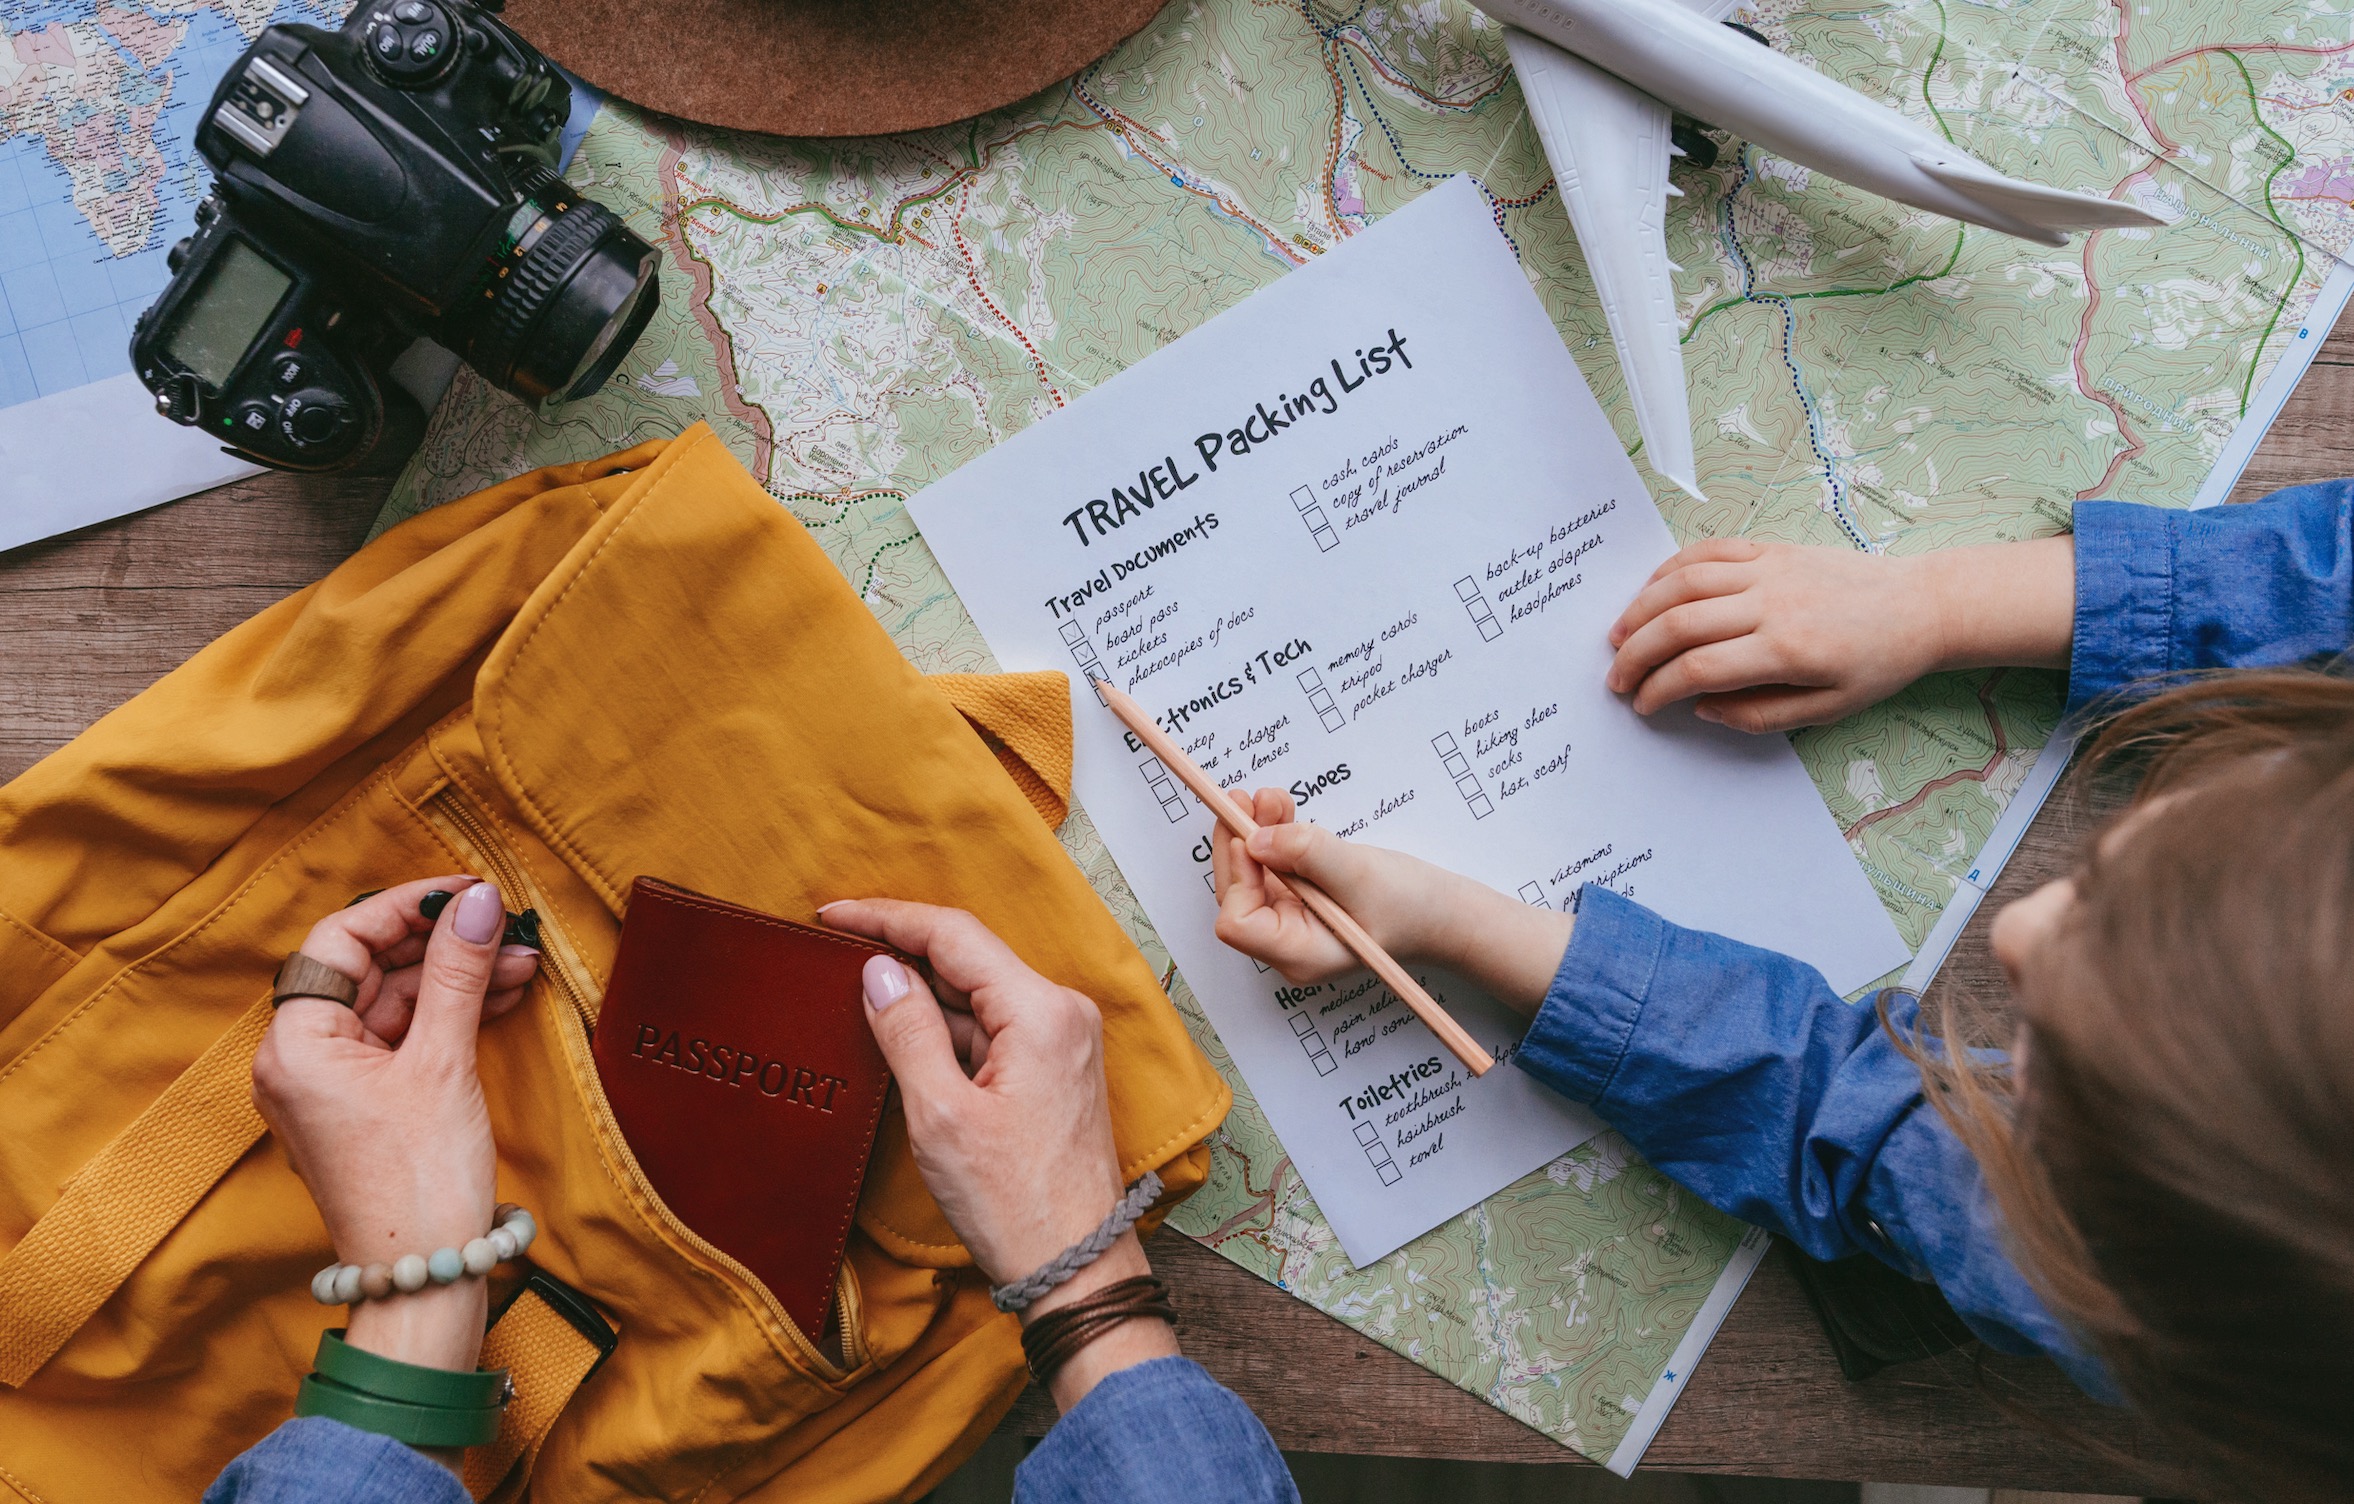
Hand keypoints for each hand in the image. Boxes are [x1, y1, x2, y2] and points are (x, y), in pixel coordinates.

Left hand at [251, 877, 540, 1385]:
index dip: (405, 907)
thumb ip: (458, 973)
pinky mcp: (364, 1106)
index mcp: (295, 1045)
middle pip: (369, 971)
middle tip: (508, 928)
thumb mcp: (444, 1062)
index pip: (340, 942)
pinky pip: (402, 1039)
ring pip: (393, 1004)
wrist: (426, 1276)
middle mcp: (299, 1061)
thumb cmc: (422, 1180)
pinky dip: (448, 1016)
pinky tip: (500, 996)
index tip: (466, 892)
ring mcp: (331, 1086)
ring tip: (521, 963)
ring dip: (455, 979)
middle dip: (441, 946)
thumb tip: (478, 903)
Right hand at [818, 899, 1178, 1409]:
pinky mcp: (1053, 1070)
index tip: (832, 914)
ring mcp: (1062, 1041)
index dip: (887, 917)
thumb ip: (908, 1032)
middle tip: (833, 947)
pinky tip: (899, 1034)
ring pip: (976, 995)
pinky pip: (991, 1028)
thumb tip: (878, 971)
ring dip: (919, 993)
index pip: (955, 934)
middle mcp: (1061, 1013)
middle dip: (900, 950)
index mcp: (1042, 1012)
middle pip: (968, 958)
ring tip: (853, 991)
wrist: (1075, 1269)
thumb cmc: (1015, 1204)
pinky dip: (945, 1028)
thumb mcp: (942, 1116)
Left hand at [1210, 788, 1570, 1014]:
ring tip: (1270, 798)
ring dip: (1256, 831)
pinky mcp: (1301, 898)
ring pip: (1253, 872)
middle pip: (1237, 892)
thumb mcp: (1360, 874)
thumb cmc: (1412, 906)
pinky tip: (1281, 811)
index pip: (1237, 922)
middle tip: (1245, 799)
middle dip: (1240, 843)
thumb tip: (1255, 838)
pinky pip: (1273, 865)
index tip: (1249, 836)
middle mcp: (1286, 942)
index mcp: (1299, 953)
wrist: (1443, 911)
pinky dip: (1273, 835)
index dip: (1237, 876)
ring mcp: (1291, 919)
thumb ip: (1307, 854)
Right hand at [1604, 535, 2074, 732]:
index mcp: (1786, 650)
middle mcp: (1771, 604)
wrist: (1919, 606)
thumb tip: (1703, 708)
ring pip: (1682, 582)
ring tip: (1619, 635)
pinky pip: (1707, 551)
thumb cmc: (1876, 664)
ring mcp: (1769, 570)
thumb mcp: (1827, 710)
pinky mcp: (1770, 549)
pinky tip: (1651, 591)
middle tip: (1615, 677)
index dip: (1658, 689)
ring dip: (1641, 609)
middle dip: (1635, 654)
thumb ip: (1759, 715)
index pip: (1698, 669)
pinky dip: (1669, 569)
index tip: (1642, 705)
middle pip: (1678, 623)